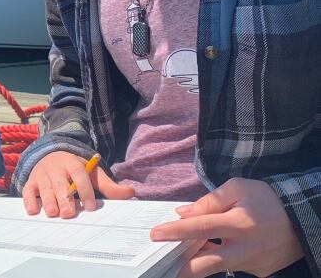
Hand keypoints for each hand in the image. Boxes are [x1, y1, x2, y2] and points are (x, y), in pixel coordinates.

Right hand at [22, 151, 134, 217]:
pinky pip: (28, 190)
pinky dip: (29, 200)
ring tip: (53, 214)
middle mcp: (55, 167)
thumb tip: (131, 192)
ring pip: (44, 188)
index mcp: (72, 163)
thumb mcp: (92, 173)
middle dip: (64, 198)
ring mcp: (42, 174)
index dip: (85, 190)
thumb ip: (109, 185)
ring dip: (48, 201)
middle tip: (69, 214)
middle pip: (60, 183)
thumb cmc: (75, 170)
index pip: (79, 175)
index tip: (91, 206)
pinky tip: (33, 211)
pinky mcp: (31, 182)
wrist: (51, 155)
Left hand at [151, 178, 303, 276]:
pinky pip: (233, 265)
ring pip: (218, 266)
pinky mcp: (259, 271)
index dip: (176, 232)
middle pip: (207, 264)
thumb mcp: (237, 188)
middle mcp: (245, 248)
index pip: (200, 228)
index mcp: (239, 223)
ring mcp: (252, 263)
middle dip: (183, 269)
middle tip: (163, 267)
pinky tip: (211, 249)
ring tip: (180, 255)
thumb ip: (209, 201)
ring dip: (199, 261)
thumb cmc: (266, 198)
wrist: (302, 218)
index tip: (155, 235)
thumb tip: (183, 213)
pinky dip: (220, 258)